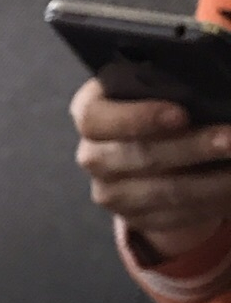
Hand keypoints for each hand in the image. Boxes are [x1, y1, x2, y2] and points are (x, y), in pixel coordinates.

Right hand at [71, 77, 230, 257]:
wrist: (149, 145)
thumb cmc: (158, 104)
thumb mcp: (154, 86)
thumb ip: (169, 84)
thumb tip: (209, 89)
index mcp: (90, 112)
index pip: (96, 118)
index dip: (138, 117)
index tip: (181, 113)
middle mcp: (93, 155)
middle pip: (137, 156)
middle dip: (192, 147)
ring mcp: (110, 191)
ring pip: (162, 191)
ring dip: (211, 181)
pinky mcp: (133, 218)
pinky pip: (174, 216)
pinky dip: (209, 203)